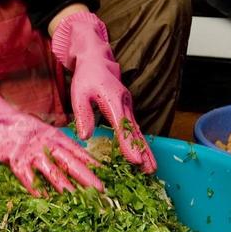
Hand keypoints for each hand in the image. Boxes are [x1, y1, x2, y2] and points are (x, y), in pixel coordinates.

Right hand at [0, 114, 103, 195]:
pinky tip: (44, 197)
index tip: (105, 173)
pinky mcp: (15, 161)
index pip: (77, 150)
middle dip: (87, 177)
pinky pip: (27, 177)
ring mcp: (31, 153)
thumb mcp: (45, 132)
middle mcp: (46, 144)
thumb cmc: (22, 129)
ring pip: (51, 170)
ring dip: (66, 186)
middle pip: (70, 162)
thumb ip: (59, 144)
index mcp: (56, 137)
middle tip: (101, 190)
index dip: (91, 162)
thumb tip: (78, 156)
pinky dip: (36, 187)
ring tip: (78, 198)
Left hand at [52, 12, 156, 174]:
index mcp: (113, 100)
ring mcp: (128, 107)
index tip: (134, 160)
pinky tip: (143, 157)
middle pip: (136, 132)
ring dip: (145, 151)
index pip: (122, 126)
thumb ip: (83, 114)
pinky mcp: (126, 110)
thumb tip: (85, 136)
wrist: (97, 61)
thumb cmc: (86, 77)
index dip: (128, 144)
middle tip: (150, 170)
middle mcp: (124, 104)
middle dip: (143, 152)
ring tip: (151, 168)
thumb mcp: (79, 94)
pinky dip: (139, 144)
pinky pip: (134, 129)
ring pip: (138, 132)